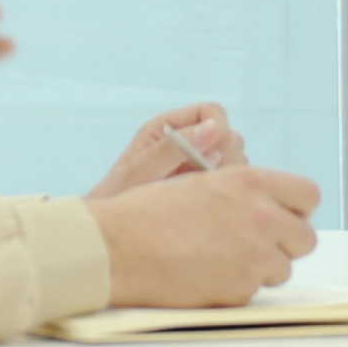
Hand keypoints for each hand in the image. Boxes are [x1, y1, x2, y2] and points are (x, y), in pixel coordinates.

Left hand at [85, 103, 247, 198]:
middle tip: (201, 183)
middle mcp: (187, 142)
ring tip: (197, 197)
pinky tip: (203, 206)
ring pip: (237, 159)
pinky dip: (227, 192)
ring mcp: (199, 165)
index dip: (218, 130)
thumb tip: (213, 126)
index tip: (208, 158)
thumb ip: (172, 149)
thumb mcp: (140, 172)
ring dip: (226, 177)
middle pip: (230, 135)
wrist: (110, 234)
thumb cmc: (117, 199)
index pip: (212, 112)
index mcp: (168, 127)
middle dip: (225, 157)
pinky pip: (233, 183)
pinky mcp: (206, 187)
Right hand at [85, 167, 322, 307]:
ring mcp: (254, 255)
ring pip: (283, 268)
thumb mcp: (199, 182)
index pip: (309, 194)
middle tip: (253, 243)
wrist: (117, 248)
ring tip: (221, 258)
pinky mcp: (241, 288)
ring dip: (260, 267)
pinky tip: (205, 274)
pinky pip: (255, 290)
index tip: (281, 216)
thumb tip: (268, 204)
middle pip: (306, 238)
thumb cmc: (146, 213)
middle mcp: (260, 216)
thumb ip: (241, 190)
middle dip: (284, 243)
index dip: (295, 209)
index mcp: (249, 181)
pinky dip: (236, 286)